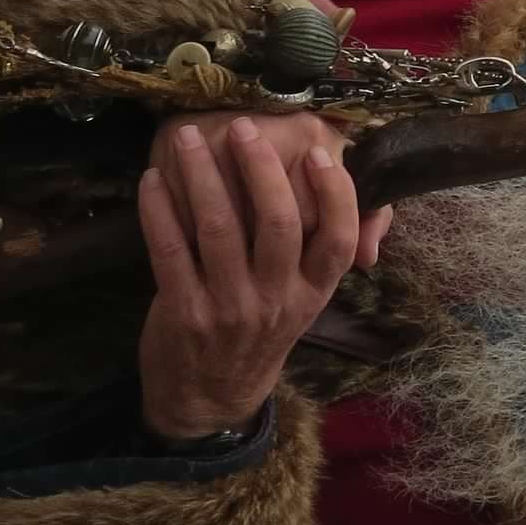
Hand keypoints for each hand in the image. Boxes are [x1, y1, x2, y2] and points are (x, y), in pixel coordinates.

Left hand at [135, 113, 388, 441]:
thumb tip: (372, 205)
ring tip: (188, 138)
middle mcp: (277, 300)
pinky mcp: (183, 313)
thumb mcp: (303, 301)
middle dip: (259, 166)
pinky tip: (153, 180)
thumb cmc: (260, 332)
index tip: (317, 153)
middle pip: (278, 223)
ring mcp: (229, 308)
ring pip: (218, 228)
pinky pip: (170, 250)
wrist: (210, 397)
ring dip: (201, 175)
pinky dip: (159, 210)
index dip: (334, 194)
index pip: (338, 240)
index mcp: (312, 292)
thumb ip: (324, 254)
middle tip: (242, 127)